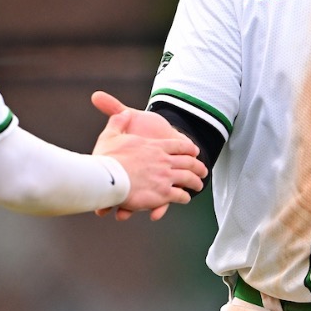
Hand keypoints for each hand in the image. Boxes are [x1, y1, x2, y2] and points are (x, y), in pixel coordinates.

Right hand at [89, 90, 204, 220]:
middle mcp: (163, 160)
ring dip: (195, 182)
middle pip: (188, 162)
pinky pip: (179, 195)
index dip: (188, 148)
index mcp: (154, 146)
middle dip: (197, 166)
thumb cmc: (107, 158)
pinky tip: (185, 198)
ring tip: (198, 185)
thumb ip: (118, 120)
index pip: (178, 145)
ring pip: (187, 178)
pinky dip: (184, 196)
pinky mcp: (162, 194)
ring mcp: (165, 177)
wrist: (107, 178)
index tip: (194, 151)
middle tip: (203, 170)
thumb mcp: (111, 134)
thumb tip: (123, 113)